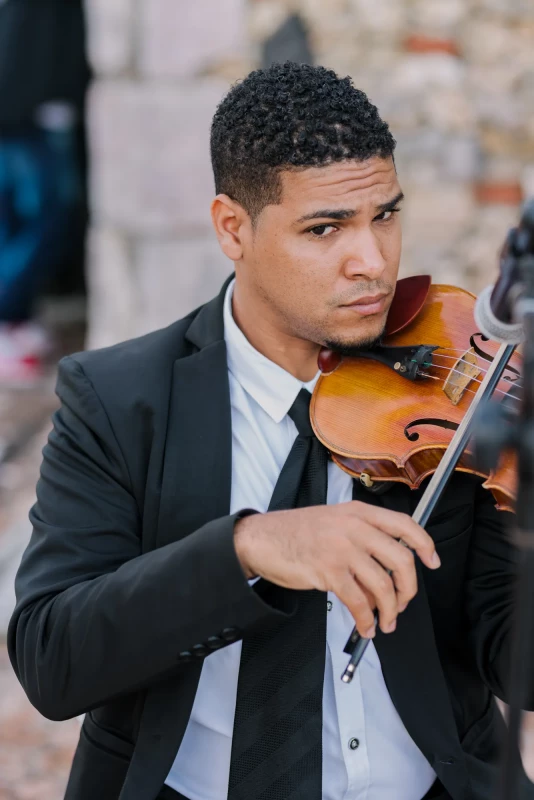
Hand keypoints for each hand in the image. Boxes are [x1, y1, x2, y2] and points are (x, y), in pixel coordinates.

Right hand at [234, 502, 439, 637]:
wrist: (263, 539)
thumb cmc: (297, 532)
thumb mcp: (335, 521)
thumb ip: (363, 537)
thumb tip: (389, 574)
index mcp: (359, 512)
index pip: (405, 525)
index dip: (424, 545)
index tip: (432, 562)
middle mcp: (355, 527)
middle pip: (401, 560)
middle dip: (408, 590)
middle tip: (402, 604)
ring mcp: (342, 548)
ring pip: (383, 585)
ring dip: (389, 611)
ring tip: (385, 622)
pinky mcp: (328, 571)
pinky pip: (358, 602)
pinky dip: (366, 620)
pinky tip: (365, 626)